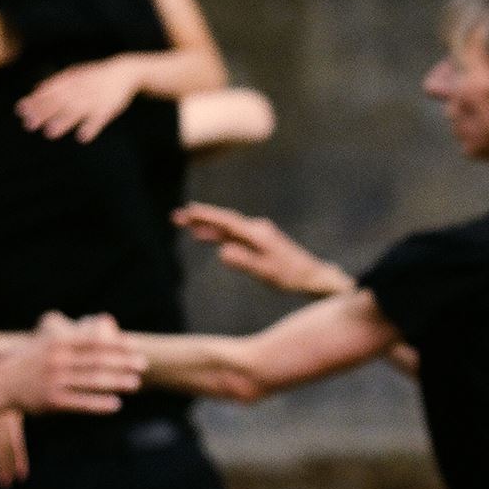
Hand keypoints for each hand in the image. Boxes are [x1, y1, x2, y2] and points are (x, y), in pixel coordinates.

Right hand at [0, 312, 145, 415]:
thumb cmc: (29, 362)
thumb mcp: (45, 342)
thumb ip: (71, 334)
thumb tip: (101, 320)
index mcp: (57, 344)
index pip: (93, 342)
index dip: (117, 344)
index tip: (136, 346)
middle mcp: (57, 361)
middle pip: (97, 361)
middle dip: (123, 362)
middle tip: (144, 364)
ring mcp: (54, 381)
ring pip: (92, 382)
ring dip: (117, 382)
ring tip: (136, 383)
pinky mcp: (51, 401)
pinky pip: (80, 403)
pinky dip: (99, 404)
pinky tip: (116, 405)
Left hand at [16, 57, 139, 142]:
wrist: (123, 72)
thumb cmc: (95, 76)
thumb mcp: (74, 74)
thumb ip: (56, 83)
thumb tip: (35, 90)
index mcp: (70, 80)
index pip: (49, 91)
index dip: (35, 101)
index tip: (21, 111)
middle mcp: (80, 89)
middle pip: (59, 102)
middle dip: (44, 113)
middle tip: (29, 125)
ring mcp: (94, 99)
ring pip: (77, 111)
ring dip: (63, 122)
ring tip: (50, 133)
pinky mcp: (108, 108)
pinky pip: (99, 119)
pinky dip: (91, 128)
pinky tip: (82, 137)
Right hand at [174, 203, 351, 296]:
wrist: (313, 276)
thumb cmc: (290, 276)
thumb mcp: (266, 272)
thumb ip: (244, 261)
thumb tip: (222, 252)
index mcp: (257, 233)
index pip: (226, 221)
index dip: (205, 216)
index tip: (187, 211)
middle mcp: (257, 229)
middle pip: (224, 220)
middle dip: (200, 218)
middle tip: (176, 217)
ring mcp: (259, 233)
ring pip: (227, 227)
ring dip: (207, 226)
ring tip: (185, 225)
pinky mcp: (260, 240)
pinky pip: (234, 233)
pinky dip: (219, 234)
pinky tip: (207, 237)